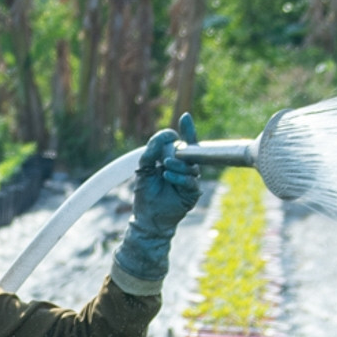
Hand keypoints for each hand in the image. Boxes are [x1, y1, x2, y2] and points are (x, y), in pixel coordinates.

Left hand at [113, 114, 201, 291]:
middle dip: (181, 149)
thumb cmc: (146, 194)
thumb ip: (151, 151)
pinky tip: (167, 175)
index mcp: (176, 161)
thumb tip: (164, 135)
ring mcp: (190, 181)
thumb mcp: (144, 168)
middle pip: (191, 152)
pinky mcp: (192, 194)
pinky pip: (191, 181)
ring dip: (178, 164)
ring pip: (191, 166)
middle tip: (170, 150)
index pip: (184, 143)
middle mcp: (186, 169)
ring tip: (164, 166)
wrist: (148, 218)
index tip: (185, 117)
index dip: (187, 130)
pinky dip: (179, 177)